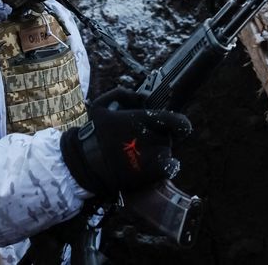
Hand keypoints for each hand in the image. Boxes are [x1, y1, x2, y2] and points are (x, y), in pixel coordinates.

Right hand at [60, 88, 191, 198]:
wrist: (88, 164)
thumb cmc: (95, 134)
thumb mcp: (101, 106)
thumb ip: (121, 94)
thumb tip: (141, 96)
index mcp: (144, 119)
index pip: (180, 123)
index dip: (180, 125)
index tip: (175, 127)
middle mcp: (154, 137)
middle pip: (169, 137)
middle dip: (159, 138)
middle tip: (142, 142)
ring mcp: (155, 156)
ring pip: (167, 152)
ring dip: (159, 152)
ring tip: (140, 155)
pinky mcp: (153, 173)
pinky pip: (170, 168)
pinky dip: (165, 167)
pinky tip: (151, 166)